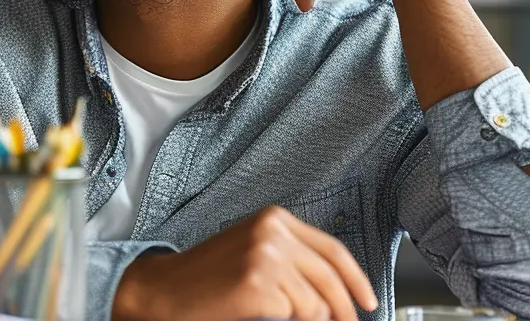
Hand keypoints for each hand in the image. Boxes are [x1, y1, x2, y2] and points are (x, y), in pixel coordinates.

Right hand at [112, 206, 377, 320]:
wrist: (162, 291)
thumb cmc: (204, 279)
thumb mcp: (253, 253)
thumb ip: (293, 260)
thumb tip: (335, 291)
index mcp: (274, 218)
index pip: (333, 249)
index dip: (356, 279)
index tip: (367, 300)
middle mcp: (273, 230)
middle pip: (331, 277)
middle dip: (344, 310)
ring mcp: (266, 255)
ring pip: (317, 301)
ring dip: (310, 319)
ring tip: (284, 317)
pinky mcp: (258, 282)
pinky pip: (298, 313)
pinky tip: (265, 315)